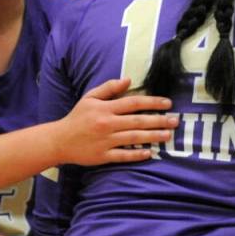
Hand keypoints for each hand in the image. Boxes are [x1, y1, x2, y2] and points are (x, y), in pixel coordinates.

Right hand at [57, 78, 176, 165]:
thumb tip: (128, 79)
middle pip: (137, 121)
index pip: (133, 103)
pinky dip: (136, 154)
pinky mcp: (103, 156)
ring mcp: (105, 141)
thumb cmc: (77, 117)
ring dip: (153, 137)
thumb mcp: (90, 97)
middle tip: (175, 121)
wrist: (59, 140)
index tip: (167, 104)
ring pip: (134, 138)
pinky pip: (123, 155)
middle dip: (158, 120)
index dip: (152, 102)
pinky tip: (150, 153)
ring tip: (168, 135)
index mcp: (105, 108)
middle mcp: (107, 124)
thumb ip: (109, 88)